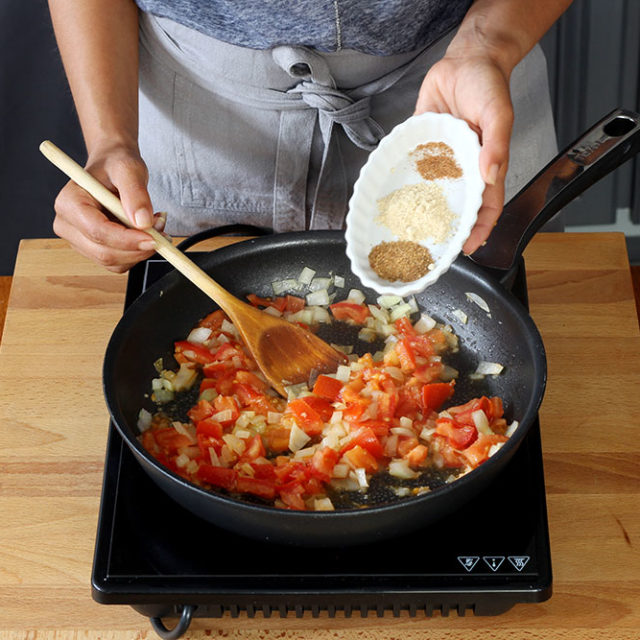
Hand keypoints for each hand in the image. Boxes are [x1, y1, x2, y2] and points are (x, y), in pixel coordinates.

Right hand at [52, 144, 165, 272]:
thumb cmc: (115, 165)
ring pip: (114, 262)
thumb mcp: (129, 168)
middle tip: (161, 229)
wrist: (112, 168)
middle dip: (138, 247)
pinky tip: (146, 233)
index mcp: (69, 202)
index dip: (127, 240)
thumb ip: (136, 193)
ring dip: (141, 250)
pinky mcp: (93, 249)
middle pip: (104, 252)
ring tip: (155, 225)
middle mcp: (68, 225)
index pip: (97, 231)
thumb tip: (142, 222)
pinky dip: (138, 252)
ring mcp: (79, 240)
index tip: (153, 238)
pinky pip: (119, 263)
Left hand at [414, 51, 513, 254]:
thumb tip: (490, 173)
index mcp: (486, 166)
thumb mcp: (499, 113)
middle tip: (432, 247)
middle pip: (457, 206)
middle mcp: (463, 168)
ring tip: (409, 230)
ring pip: (434, 192)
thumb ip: (496, 143)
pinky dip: (406, 183)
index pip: (486, 207)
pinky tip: (395, 197)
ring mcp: (443, 160)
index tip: (468, 248)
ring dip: (423, 210)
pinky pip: (415, 169)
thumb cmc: (490, 86)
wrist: (467, 61)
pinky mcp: (424, 147)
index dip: (480, 230)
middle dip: (447, 228)